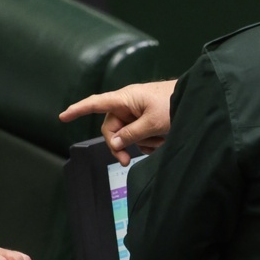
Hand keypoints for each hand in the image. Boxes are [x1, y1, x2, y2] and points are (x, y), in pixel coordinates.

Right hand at [59, 81, 176, 165]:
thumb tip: (115, 143)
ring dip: (141, 142)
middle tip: (126, 161)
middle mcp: (129, 104)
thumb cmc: (175, 103)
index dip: (78, 109)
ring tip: (160, 140)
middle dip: (119, 145)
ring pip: (128, 135)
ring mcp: (138, 112)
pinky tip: (162, 140)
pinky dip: (149, 141)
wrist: (196, 100)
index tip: (63, 116)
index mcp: (125, 98)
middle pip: (112, 128)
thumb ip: (131, 134)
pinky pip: (140, 135)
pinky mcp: (148, 119)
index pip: (96, 103)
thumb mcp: (152, 122)